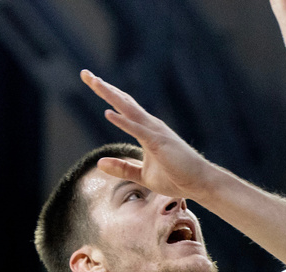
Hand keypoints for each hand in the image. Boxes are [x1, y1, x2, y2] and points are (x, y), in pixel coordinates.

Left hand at [80, 70, 214, 198]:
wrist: (199, 183)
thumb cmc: (176, 177)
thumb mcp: (142, 176)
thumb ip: (122, 168)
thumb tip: (100, 163)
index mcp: (146, 130)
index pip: (123, 107)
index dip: (107, 94)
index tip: (91, 80)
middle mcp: (150, 125)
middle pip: (123, 102)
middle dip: (103, 88)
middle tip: (85, 74)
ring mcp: (155, 132)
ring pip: (129, 109)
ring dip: (111, 96)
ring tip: (94, 82)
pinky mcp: (158, 143)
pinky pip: (137, 130)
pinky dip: (123, 121)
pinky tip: (108, 114)